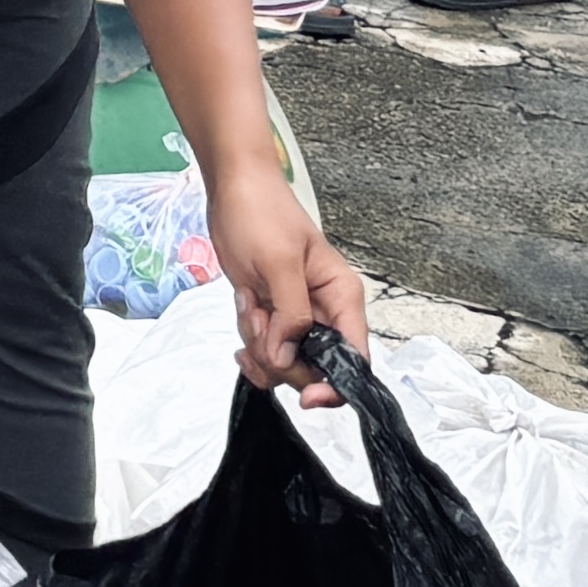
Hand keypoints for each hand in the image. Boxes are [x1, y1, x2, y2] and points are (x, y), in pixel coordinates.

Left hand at [208, 161, 365, 385]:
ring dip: (260, 345)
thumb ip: (290, 314)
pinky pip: (265, 348)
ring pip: (285, 362)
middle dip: (281, 358)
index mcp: (341, 297)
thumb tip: (288, 358)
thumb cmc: (262, 212)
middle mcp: (325, 311)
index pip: (355, 359)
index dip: (335, 386)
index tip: (306, 398)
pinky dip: (249, 339)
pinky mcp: (272, 314)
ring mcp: (297, 316)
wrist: (232, 188)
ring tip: (249, 304)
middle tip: (259, 322)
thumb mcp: (279, 262)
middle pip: (315, 369)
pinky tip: (243, 311)